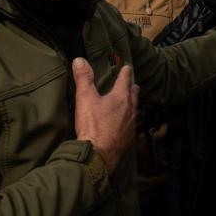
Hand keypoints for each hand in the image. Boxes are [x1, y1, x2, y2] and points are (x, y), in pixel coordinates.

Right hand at [73, 58, 138, 173]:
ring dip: (133, 105)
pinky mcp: (129, 139)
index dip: (125, 72)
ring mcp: (131, 125)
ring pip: (135, 110)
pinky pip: (132, 126)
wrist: (97, 156)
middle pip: (134, 95)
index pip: (125, 80)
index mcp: (121, 97)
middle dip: (132, 88)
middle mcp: (130, 109)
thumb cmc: (93, 125)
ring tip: (132, 103)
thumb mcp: (85, 98)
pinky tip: (127, 125)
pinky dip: (130, 121)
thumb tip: (80, 60)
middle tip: (132, 84)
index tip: (127, 67)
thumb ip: (83, 78)